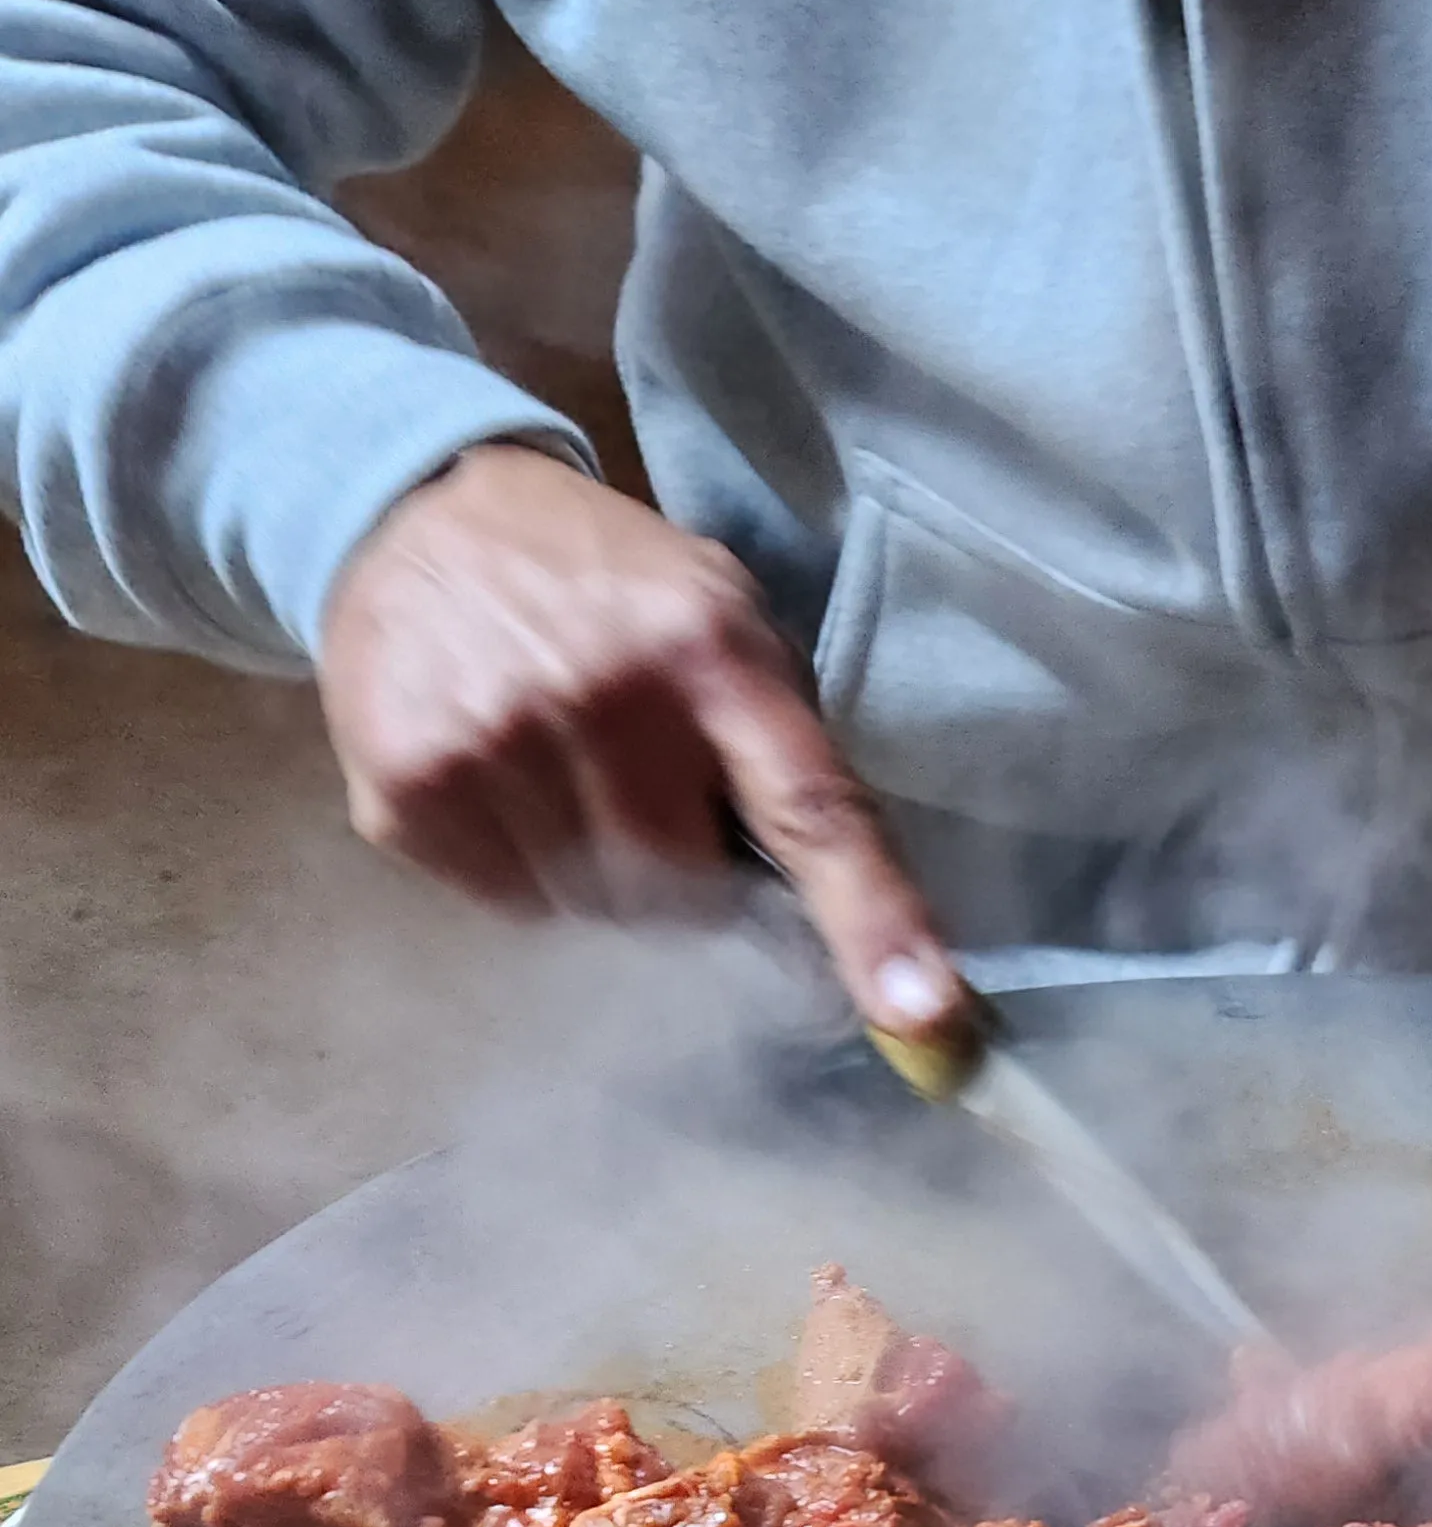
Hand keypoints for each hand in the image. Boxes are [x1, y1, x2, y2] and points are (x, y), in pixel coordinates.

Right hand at [316, 444, 970, 1038]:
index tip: (927, 1013)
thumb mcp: (720, 613)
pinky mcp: (407, 790)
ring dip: (607, 876)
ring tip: (576, 778)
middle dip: (694, 874)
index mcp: (710, 650)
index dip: (875, 921)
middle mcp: (600, 694)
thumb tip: (839, 913)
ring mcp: (491, 745)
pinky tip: (509, 784)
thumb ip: (780, 745)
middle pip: (690, 888)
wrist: (417, 513)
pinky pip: (509, 904)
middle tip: (659, 795)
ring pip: (598, 908)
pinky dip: (526, 873)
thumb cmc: (607, 586)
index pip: (812, 810)